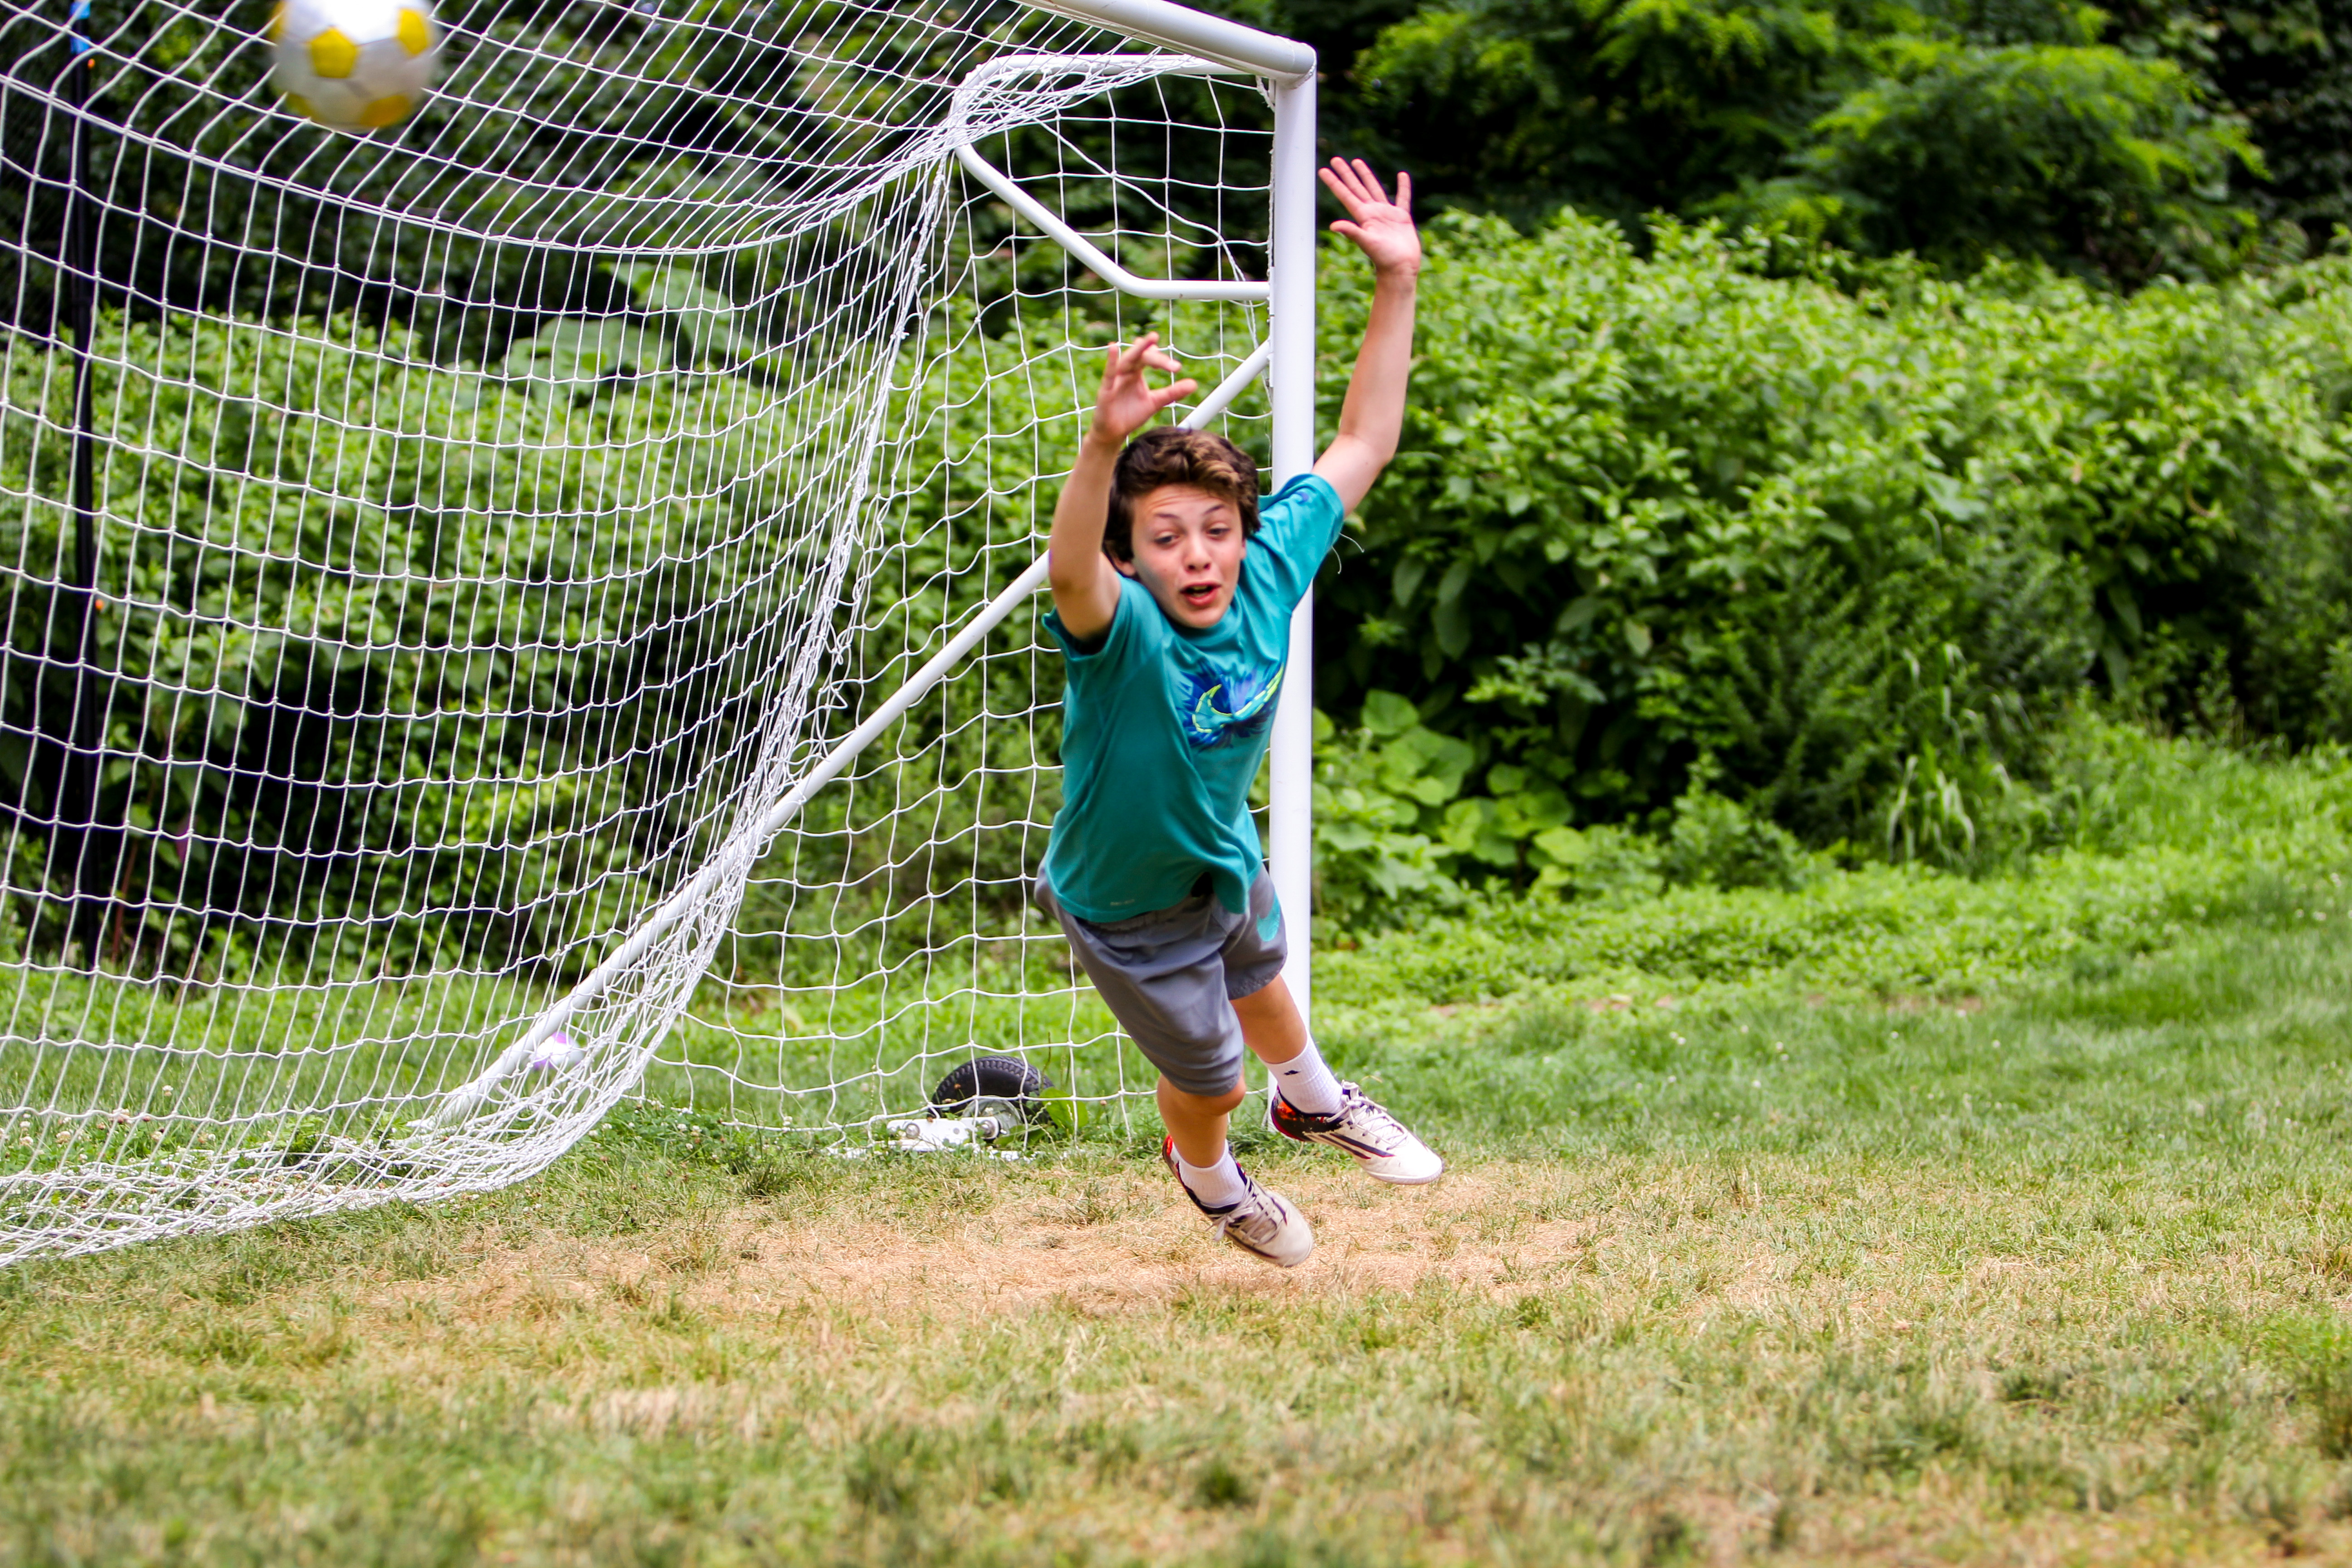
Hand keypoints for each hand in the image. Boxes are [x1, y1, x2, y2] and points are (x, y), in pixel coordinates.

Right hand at [1088, 333, 1196, 446]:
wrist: (1114, 433)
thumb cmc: (1131, 414)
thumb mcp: (1155, 402)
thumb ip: (1172, 392)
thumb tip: (1194, 384)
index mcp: (1136, 372)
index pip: (1149, 358)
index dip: (1161, 360)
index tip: (1176, 367)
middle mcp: (1126, 372)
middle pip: (1140, 357)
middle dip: (1151, 351)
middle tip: (1159, 338)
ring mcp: (1115, 379)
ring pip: (1126, 361)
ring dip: (1136, 350)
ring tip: (1144, 340)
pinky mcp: (1106, 390)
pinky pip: (1109, 374)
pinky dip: (1111, 362)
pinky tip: (1112, 348)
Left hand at [1320, 159, 1420, 279]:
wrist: (1401, 268)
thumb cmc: (1384, 258)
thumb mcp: (1367, 242)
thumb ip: (1351, 231)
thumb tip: (1333, 225)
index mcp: (1363, 216)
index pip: (1345, 194)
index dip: (1335, 182)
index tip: (1324, 170)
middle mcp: (1373, 212)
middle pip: (1356, 188)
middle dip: (1346, 174)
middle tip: (1336, 159)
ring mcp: (1387, 214)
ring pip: (1374, 188)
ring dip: (1365, 175)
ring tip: (1357, 162)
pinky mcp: (1401, 217)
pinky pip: (1402, 198)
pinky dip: (1403, 187)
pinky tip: (1402, 175)